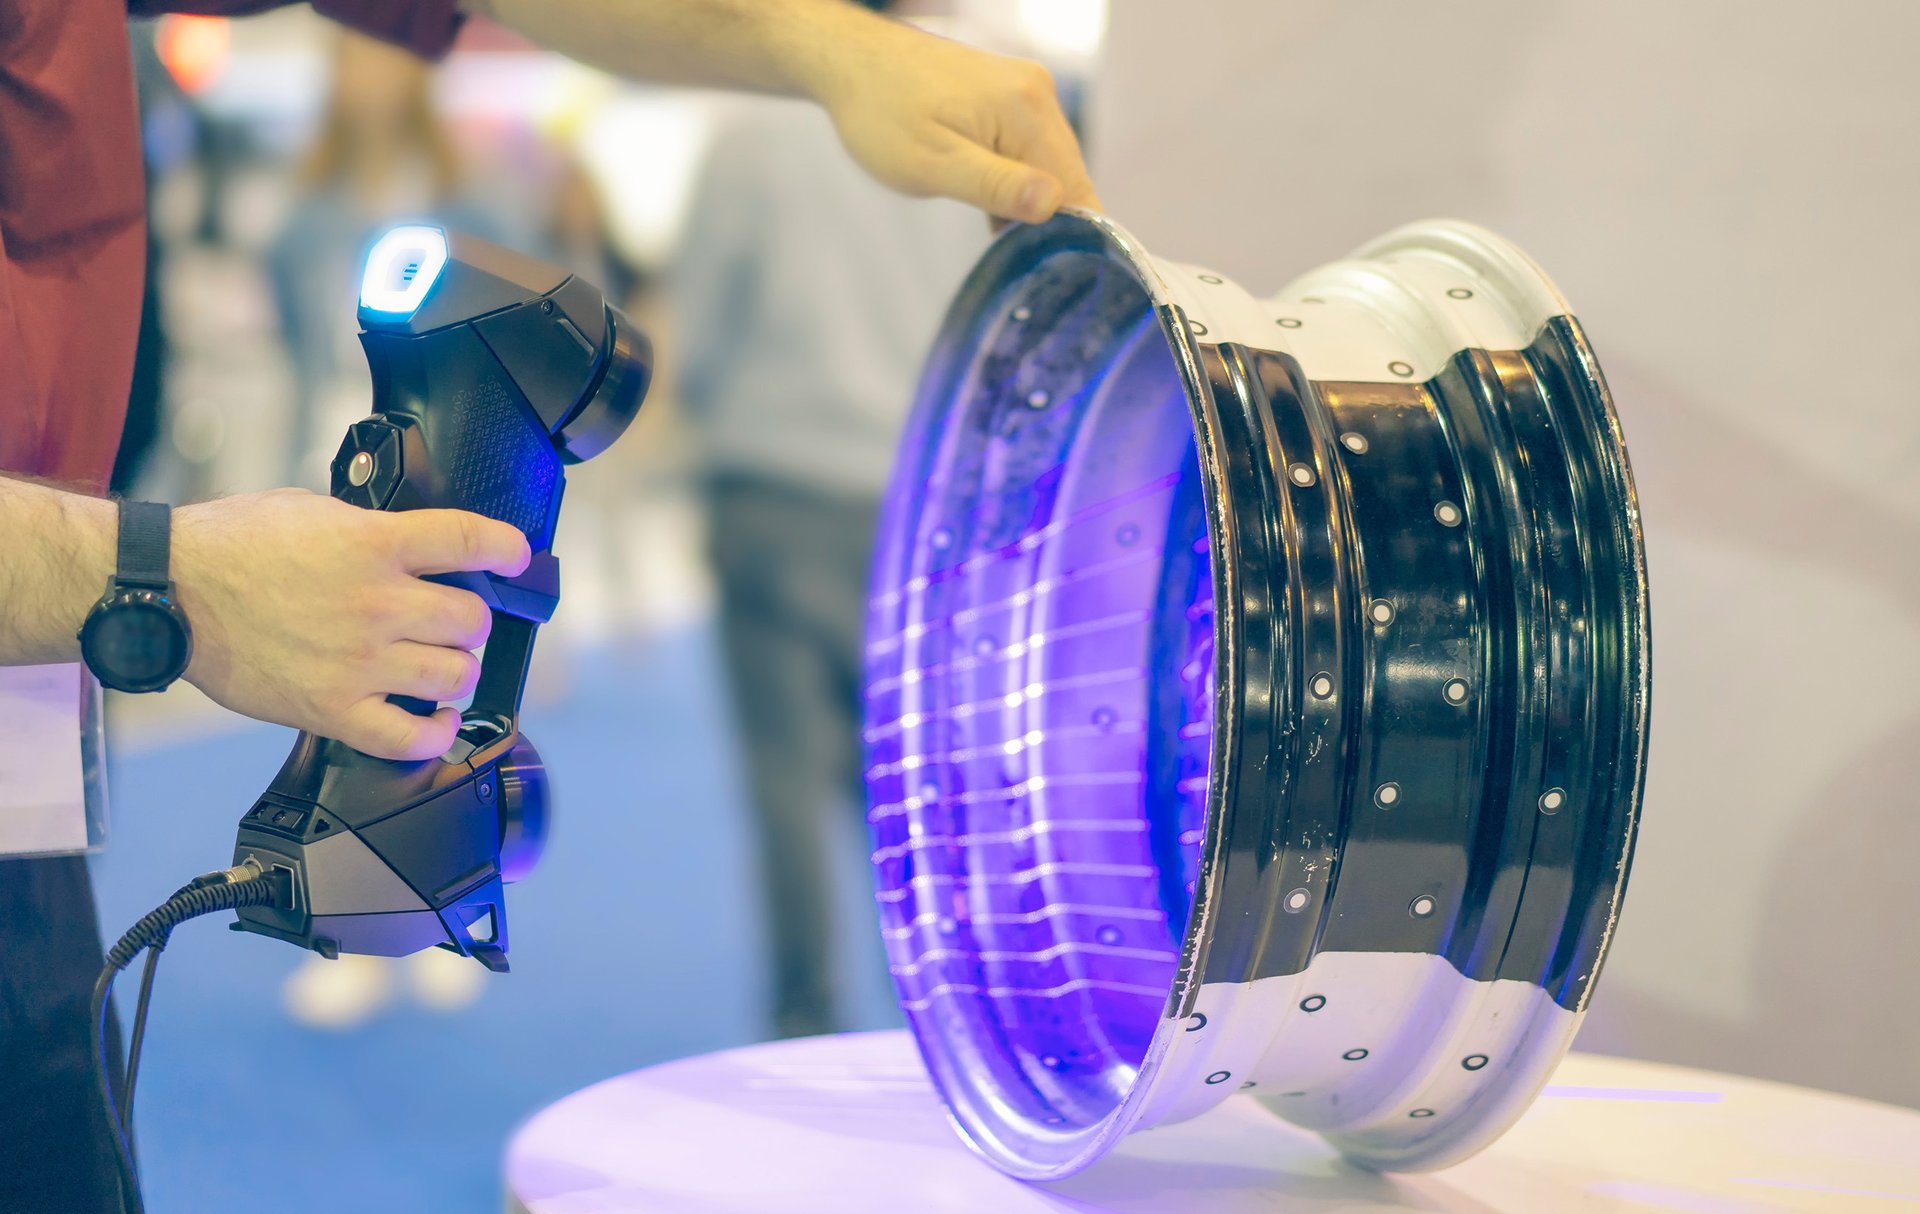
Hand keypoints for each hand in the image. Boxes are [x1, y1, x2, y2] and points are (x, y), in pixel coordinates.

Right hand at [172, 489, 530, 760]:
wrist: (170, 593)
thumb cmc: (230, 546)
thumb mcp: (313, 510)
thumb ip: (370, 528)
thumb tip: (410, 544)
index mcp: (374, 545)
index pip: (470, 542)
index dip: (506, 549)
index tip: (514, 556)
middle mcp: (376, 604)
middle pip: (473, 620)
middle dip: (471, 619)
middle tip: (455, 620)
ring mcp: (358, 661)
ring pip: (453, 676)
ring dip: (457, 671)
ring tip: (442, 665)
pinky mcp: (332, 709)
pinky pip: (409, 738)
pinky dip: (435, 734)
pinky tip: (439, 721)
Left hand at [803, 14, 1102, 223]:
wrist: (851, 62)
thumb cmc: (881, 114)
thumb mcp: (932, 164)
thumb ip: (996, 186)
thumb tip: (1054, 204)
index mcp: (1027, 109)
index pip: (1077, 190)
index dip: (1064, 234)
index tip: (1033, 264)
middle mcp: (1038, 93)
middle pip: (1068, 179)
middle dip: (1043, 219)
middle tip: (1000, 245)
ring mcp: (1026, 91)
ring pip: (1049, 167)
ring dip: (1024, 200)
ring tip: (983, 215)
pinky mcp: (1011, 96)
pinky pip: (1030, 151)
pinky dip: (1014, 180)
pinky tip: (983, 193)